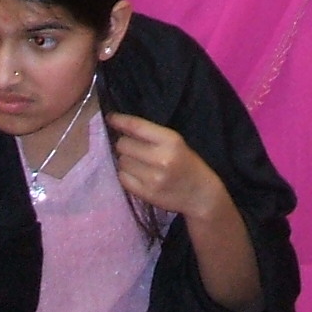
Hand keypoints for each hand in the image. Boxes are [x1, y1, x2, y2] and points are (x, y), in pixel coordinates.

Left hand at [107, 114, 233, 220]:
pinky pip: (123, 179)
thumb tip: (122, 128)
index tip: (110, 117)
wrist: (200, 194)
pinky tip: (137, 174)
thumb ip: (152, 135)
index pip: (137, 126)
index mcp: (171, 140)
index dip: (120, 121)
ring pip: (121, 162)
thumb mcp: (176, 143)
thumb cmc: (187, 163)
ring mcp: (152, 178)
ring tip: (138, 163)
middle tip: (133, 148)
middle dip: (125, 144)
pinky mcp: (146, 194)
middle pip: (124, 145)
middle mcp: (161, 158)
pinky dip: (126, 174)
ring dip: (126, 160)